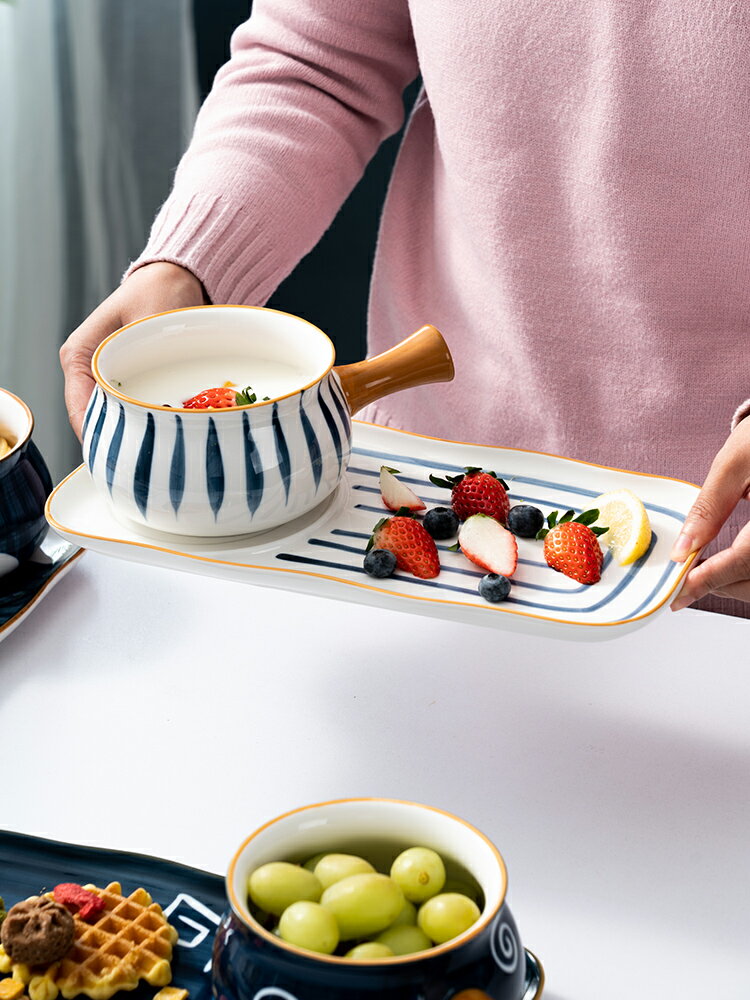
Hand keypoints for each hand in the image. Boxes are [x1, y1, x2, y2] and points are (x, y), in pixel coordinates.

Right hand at [60, 262, 206, 438]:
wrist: (176, 278)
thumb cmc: (159, 289)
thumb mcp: (152, 319)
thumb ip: (149, 354)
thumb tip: (155, 392)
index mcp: (80, 353)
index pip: (78, 405)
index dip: (96, 433)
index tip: (117, 453)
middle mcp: (89, 370)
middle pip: (95, 418)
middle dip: (118, 439)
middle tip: (146, 457)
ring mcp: (109, 379)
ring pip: (115, 417)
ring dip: (137, 432)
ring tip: (161, 449)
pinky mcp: (130, 384)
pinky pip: (135, 410)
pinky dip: (150, 422)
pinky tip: (171, 434)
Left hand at [670, 417, 749, 609]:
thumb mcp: (734, 463)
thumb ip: (708, 507)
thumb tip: (682, 549)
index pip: (745, 561)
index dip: (709, 580)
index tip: (678, 591)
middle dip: (720, 585)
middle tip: (686, 576)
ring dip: (735, 584)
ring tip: (705, 569)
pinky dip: (748, 576)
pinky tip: (730, 564)